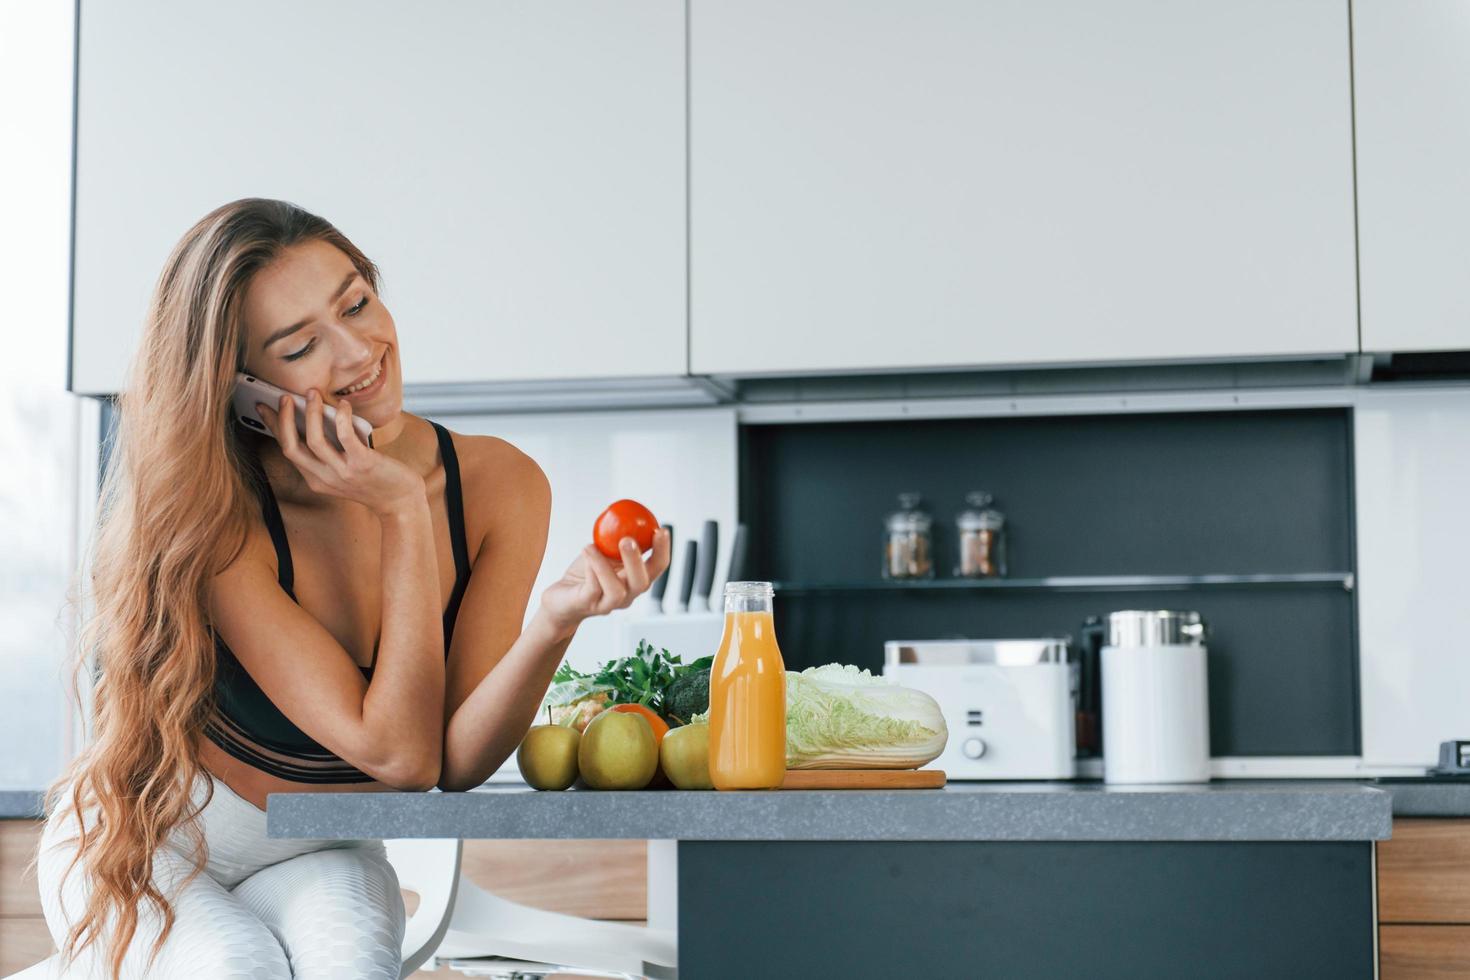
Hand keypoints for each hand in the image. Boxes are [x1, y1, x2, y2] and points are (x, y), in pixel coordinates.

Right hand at [257, 390, 424, 517]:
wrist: (400, 502)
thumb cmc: (374, 480)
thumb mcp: (343, 469)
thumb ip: (329, 450)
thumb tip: (317, 415)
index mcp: (316, 478)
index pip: (287, 450)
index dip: (273, 426)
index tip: (263, 406)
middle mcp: (324, 477)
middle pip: (291, 447)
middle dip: (283, 419)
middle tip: (285, 397)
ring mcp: (343, 472)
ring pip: (314, 440)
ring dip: (311, 414)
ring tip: (313, 394)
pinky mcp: (363, 464)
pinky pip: (346, 437)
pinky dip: (341, 418)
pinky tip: (342, 406)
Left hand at [539, 527, 671, 639]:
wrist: (562, 598)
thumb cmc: (585, 574)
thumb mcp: (604, 553)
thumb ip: (616, 539)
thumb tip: (625, 513)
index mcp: (635, 579)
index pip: (657, 567)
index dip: (663, 550)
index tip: (660, 530)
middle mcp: (627, 594)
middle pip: (642, 583)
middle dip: (637, 560)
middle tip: (628, 540)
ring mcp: (608, 603)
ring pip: (616, 591)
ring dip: (605, 566)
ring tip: (592, 546)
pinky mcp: (588, 605)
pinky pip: (593, 589)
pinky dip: (590, 569)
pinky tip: (585, 553)